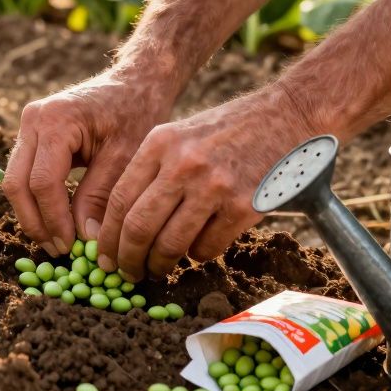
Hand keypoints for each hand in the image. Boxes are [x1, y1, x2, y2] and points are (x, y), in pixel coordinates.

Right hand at [4, 70, 176, 256]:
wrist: (135, 82)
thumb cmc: (137, 113)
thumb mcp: (125, 157)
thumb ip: (100, 197)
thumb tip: (85, 241)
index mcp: (55, 120)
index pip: (42, 182)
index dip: (54, 220)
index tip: (70, 248)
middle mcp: (32, 119)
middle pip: (17, 183)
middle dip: (35, 223)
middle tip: (58, 252)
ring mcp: (27, 124)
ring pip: (15, 181)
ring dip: (32, 215)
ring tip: (56, 242)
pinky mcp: (31, 134)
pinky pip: (24, 173)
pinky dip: (36, 200)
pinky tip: (56, 221)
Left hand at [95, 85, 316, 280]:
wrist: (285, 116)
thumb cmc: (226, 130)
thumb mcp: (179, 136)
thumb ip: (151, 172)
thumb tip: (120, 226)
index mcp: (160, 143)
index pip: (120, 201)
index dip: (108, 237)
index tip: (105, 258)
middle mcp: (183, 164)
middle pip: (139, 227)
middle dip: (128, 260)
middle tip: (128, 273)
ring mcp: (214, 186)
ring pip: (171, 244)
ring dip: (160, 266)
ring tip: (158, 269)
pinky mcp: (243, 207)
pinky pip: (207, 248)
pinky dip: (197, 256)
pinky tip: (197, 249)